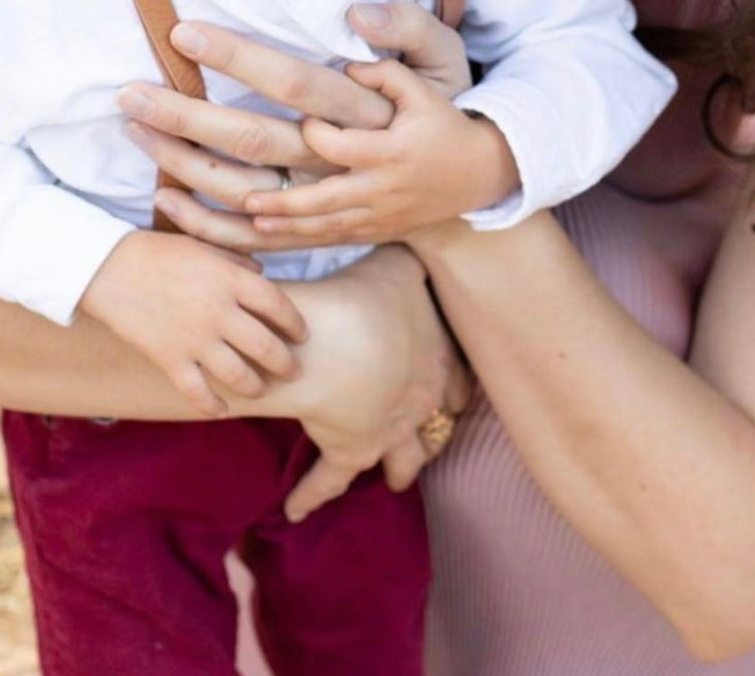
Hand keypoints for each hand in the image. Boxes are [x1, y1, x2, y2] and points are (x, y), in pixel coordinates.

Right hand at [79, 230, 307, 416]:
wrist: (107, 266)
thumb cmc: (157, 251)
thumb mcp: (203, 245)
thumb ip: (236, 263)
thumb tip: (263, 274)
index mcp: (230, 279)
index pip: (278, 305)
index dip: (296, 322)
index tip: (303, 333)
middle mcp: (219, 311)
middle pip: (266, 346)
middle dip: (286, 363)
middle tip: (295, 371)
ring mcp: (195, 338)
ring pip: (239, 374)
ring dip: (256, 386)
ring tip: (263, 390)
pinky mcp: (169, 358)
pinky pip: (197, 391)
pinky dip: (211, 405)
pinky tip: (221, 410)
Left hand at [116, 1, 473, 248]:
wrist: (473, 184)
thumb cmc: (448, 110)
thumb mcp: (443, 57)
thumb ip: (405, 29)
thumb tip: (354, 17)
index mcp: (370, 116)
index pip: (293, 82)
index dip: (238, 57)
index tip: (185, 33)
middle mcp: (344, 166)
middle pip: (253, 141)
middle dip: (186, 117)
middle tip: (129, 93)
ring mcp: (331, 206)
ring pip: (245, 193)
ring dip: (184, 166)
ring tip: (135, 132)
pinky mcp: (324, 232)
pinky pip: (257, 239)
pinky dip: (209, 227)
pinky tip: (166, 200)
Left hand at [240, 62, 519, 246]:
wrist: (478, 174)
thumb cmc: (444, 125)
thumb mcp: (424, 91)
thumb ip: (386, 73)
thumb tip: (346, 64)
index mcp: (391, 153)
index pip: (341, 147)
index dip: (316, 133)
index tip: (301, 118)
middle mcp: (382, 189)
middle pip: (324, 200)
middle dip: (283, 201)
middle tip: (245, 197)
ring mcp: (378, 216)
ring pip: (324, 228)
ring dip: (284, 226)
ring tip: (246, 221)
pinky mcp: (376, 230)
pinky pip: (331, 240)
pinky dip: (298, 242)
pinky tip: (264, 238)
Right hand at [281, 246, 471, 521]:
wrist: (336, 345)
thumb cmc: (370, 299)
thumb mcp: (400, 265)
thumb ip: (411, 259)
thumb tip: (419, 243)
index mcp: (436, 363)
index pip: (458, 381)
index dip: (458, 386)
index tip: (460, 394)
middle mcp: (418, 406)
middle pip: (435, 427)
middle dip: (435, 431)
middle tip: (436, 433)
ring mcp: (385, 434)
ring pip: (401, 461)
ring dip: (399, 468)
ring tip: (395, 481)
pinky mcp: (345, 451)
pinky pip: (326, 481)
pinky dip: (310, 496)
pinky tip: (295, 512)